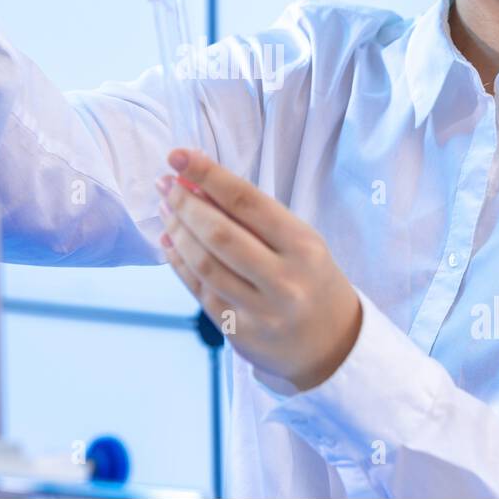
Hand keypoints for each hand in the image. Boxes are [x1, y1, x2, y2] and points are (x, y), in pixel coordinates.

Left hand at [155, 148, 362, 391]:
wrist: (333, 343)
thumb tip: (196, 183)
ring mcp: (261, 310)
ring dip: (177, 231)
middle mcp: (284, 279)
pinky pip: (200, 291)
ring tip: (165, 209)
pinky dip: (179, 263)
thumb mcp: (298, 241)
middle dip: (185, 203)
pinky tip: (169, 243)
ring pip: (204, 264)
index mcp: (303, 245)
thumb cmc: (310, 278)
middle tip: (166, 183)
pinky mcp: (240, 332)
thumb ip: (252, 216)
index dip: (208, 175)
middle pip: (219, 234)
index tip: (179, 156)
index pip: (247, 202)